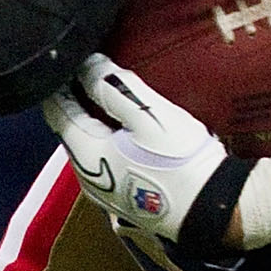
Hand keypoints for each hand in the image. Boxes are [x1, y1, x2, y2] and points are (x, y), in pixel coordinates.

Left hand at [42, 54, 243, 248]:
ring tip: (98, 95)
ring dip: (89, 121)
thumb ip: (113, 87)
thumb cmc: (181, 162)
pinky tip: (119, 130)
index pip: (57, 112)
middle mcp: (87, 177)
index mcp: (87, 155)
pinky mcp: (123, 200)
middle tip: (80, 71)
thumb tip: (88, 64)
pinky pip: (103, 161)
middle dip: (72, 100)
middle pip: (70, 131)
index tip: (65, 61)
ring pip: (87, 147)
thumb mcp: (149, 116)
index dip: (58, 84)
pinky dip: (103, 140)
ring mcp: (105, 193)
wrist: (213, 208)